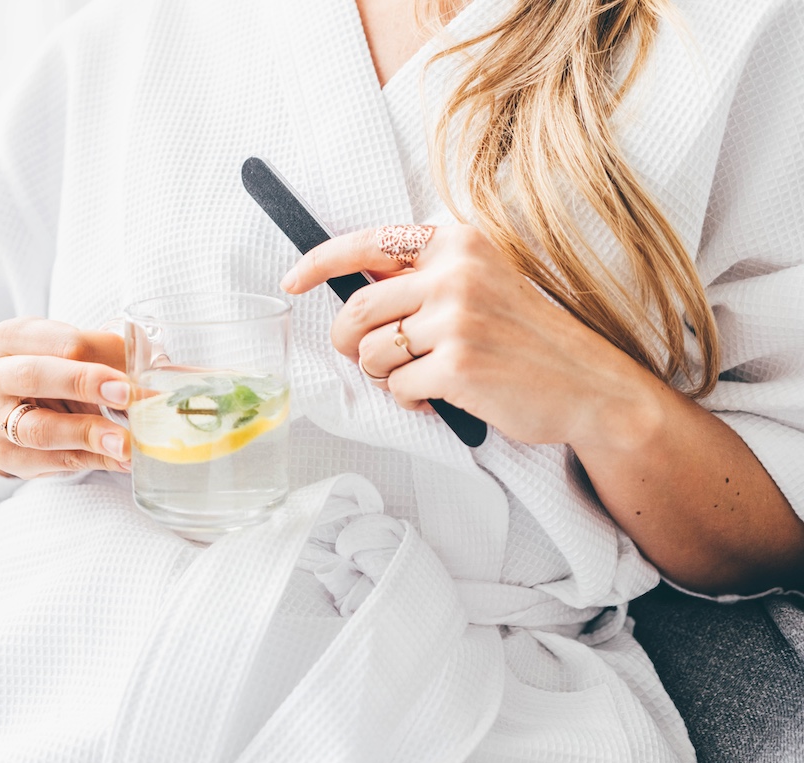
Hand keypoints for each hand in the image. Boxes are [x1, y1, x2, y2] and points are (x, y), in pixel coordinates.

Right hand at [0, 317, 131, 478]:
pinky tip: (121, 459)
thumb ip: (108, 355)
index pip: (60, 341)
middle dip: (85, 383)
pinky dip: (93, 460)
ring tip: (126, 442)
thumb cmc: (49, 372)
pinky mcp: (5, 456)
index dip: (102, 352)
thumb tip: (160, 365)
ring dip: (88, 434)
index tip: (138, 368)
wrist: (7, 408)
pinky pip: (52, 462)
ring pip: (39, 428)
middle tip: (129, 396)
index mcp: (9, 338)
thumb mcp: (72, 353)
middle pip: (35, 376)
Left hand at [280, 224, 660, 448]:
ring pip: (370, 352)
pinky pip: (396, 387)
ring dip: (383, 375)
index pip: (368, 244)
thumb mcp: (481, 283)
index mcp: (457, 243)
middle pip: (356, 309)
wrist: (588, 386)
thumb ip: (423, 278)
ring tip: (420, 377)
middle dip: (348, 343)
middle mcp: (455, 273)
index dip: (319, 262)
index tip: (291, 280)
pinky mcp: (457, 365)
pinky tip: (438, 397)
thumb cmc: (526, 338)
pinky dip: (408, 401)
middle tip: (365, 358)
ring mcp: (456, 318)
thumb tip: (353, 289)